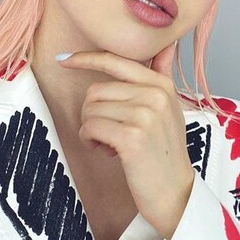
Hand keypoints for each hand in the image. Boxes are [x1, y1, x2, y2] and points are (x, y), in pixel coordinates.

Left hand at [57, 44, 194, 239]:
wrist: (176, 194)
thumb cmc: (165, 153)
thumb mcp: (170, 109)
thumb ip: (162, 77)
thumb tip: (167, 45)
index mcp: (162, 85)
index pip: (116, 61)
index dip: (86, 58)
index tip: (64, 60)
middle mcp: (156, 95)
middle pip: (96, 90)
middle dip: (93, 114)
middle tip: (110, 134)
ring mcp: (145, 115)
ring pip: (90, 110)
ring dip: (92, 130)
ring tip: (112, 144)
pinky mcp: (132, 137)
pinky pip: (90, 127)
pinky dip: (91, 141)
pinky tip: (108, 152)